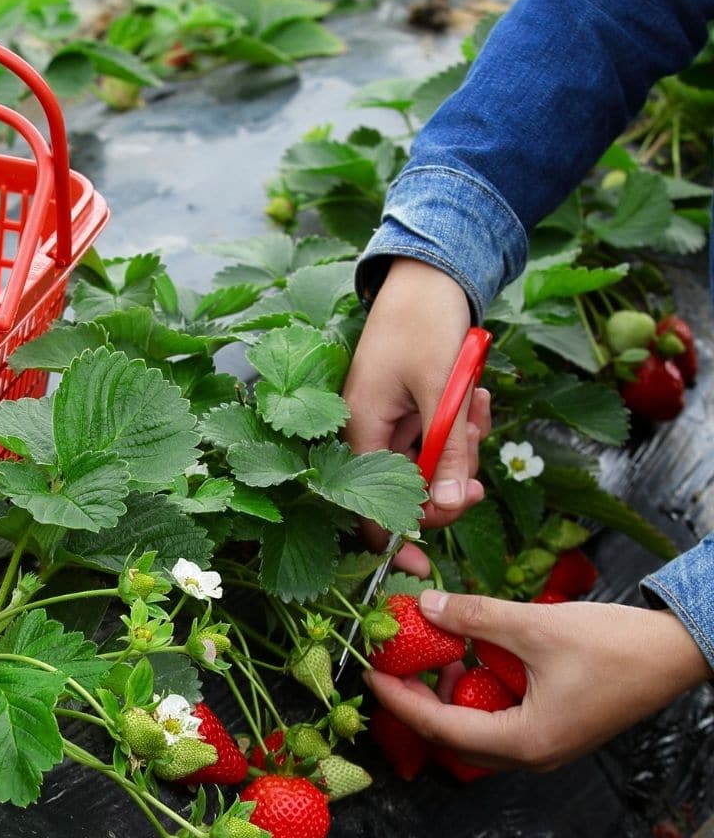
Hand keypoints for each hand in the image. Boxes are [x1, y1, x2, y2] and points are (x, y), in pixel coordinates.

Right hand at [343, 258, 490, 574]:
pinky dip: (463, 428)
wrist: (430, 274)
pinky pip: (440, 441)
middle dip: (451, 482)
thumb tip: (449, 509)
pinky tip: (475, 398)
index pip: (367, 512)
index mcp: (359, 433)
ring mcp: (391, 424)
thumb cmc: (425, 322)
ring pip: (432, 469)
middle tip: (478, 457)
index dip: (397, 541)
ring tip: (477, 406)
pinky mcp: (411, 413)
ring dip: (463, 448)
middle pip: (410, 494)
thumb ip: (447, 452)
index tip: (428, 564)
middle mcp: (369, 435)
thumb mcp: (444, 390)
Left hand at [364, 589, 710, 772]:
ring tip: (427, 652)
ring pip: (474, 729)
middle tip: (391, 664)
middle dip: (417, 700)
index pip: (440, 728)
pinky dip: (475, 691)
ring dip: (447, 694)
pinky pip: (498, 718)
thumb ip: (476, 618)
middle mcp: (530, 755)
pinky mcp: (553, 729)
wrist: (680, 652)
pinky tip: (466, 656)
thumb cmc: (617, 645)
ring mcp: (543, 745)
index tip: (369, 674)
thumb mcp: (536, 626)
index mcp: (524, 743)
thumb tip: (425, 607)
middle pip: (452, 736)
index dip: (399, 700)